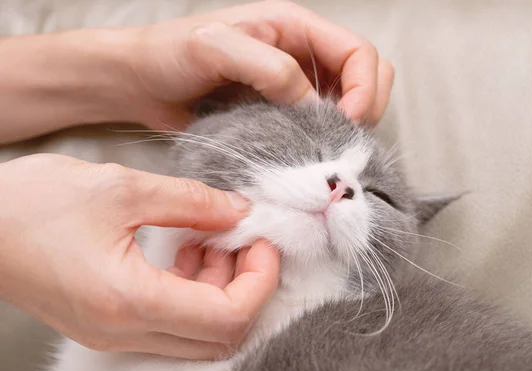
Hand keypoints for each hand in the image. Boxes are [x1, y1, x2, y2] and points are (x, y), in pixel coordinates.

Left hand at [0, 1, 391, 142]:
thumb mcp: (216, 47)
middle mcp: (303, 55)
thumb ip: (270, 69)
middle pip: (366, 77)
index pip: (359, 53)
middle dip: (365, 108)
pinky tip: (302, 157)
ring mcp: (294, 87)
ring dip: (345, 129)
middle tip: (340, 140)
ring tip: (320, 150)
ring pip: (347, 106)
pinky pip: (316, 129)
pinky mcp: (280, 114)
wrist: (140, 81)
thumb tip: (313, 105)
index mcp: (296, 27)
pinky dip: (320, 144)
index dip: (363, 89)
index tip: (344, 123)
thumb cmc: (170, 53)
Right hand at [0, 154, 279, 358]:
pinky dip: (193, 290)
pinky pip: (171, 322)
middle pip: (220, 335)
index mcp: (130, 301)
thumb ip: (192, 201)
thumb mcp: (121, 187)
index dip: (261, 279)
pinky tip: (188, 248)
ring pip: (198, 333)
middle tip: (247, 239)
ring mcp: (115, 334)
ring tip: (214, 236)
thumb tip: (240, 210)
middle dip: (248, 286)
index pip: (228, 317)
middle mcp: (125, 331)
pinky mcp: (109, 324)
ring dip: (221, 287)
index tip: (264, 240)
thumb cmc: (33, 203)